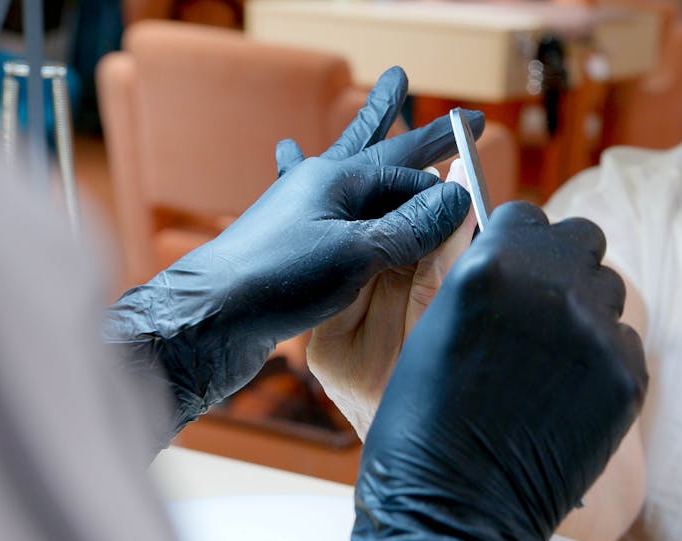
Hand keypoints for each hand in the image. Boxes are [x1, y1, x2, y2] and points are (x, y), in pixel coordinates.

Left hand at [104, 67, 478, 446]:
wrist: (207, 317)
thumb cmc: (276, 279)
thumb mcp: (355, 253)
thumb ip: (408, 228)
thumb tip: (458, 197)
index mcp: (337, 179)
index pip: (407, 174)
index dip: (441, 184)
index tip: (473, 192)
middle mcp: (318, 184)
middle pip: (374, 146)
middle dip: (401, 120)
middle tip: (410, 81)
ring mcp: (300, 209)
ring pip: (348, 165)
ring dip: (367, 133)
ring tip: (381, 101)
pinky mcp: (289, 239)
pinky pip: (318, 198)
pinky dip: (314, 170)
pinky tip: (290, 149)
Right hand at [348, 203, 648, 540]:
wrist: (458, 507)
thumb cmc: (424, 422)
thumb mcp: (433, 326)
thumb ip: (477, 274)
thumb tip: (504, 243)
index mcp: (491, 266)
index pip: (526, 214)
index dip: (518, 239)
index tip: (513, 261)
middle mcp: (551, 287)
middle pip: (582, 239)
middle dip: (563, 262)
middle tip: (540, 303)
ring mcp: (596, 332)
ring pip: (608, 290)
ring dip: (585, 309)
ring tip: (551, 356)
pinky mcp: (626, 377)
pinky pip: (625, 342)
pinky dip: (603, 359)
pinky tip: (567, 392)